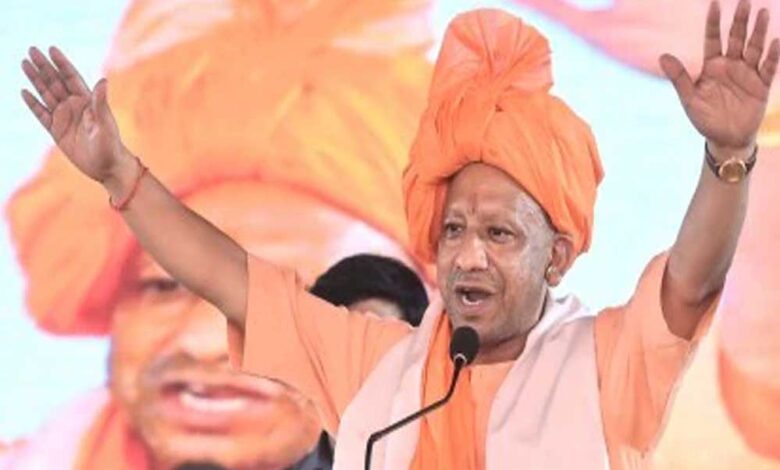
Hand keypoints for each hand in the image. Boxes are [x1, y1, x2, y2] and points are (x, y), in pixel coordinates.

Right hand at [21, 46, 129, 182]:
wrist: (107, 168)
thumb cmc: (111, 146)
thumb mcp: (105, 124)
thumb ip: (101, 103)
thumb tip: (103, 80)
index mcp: (88, 102)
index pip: (71, 78)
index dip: (62, 63)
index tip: (51, 49)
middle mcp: (74, 106)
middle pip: (55, 82)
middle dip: (44, 66)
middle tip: (32, 49)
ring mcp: (64, 118)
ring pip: (46, 94)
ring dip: (36, 79)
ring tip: (24, 63)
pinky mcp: (56, 131)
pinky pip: (41, 114)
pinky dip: (33, 103)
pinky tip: (25, 92)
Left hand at [660, 0, 778, 152]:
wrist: (724, 139)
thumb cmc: (704, 118)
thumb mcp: (689, 98)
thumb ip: (679, 77)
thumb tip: (663, 56)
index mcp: (712, 66)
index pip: (713, 39)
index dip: (714, 22)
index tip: (715, 3)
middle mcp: (731, 65)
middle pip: (737, 38)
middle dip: (740, 20)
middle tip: (745, 1)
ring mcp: (747, 74)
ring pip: (754, 48)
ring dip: (759, 32)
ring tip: (762, 13)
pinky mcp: (761, 86)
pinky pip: (768, 67)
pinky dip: (771, 55)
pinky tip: (774, 41)